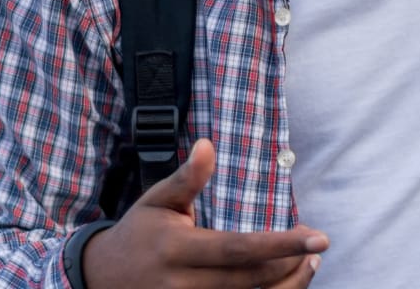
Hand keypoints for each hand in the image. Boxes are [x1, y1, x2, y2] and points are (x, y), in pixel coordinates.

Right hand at [82, 139, 326, 288]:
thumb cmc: (139, 232)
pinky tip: (284, 283)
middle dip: (291, 265)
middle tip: (317, 247)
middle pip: (250, 281)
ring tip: (309, 265)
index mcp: (177, 248)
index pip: (239, 249)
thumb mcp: (157, 200)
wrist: (102, 277)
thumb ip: (187, 178)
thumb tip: (208, 145)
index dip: (281, 245)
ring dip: (287, 286)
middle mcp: (182, 284)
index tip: (317, 237)